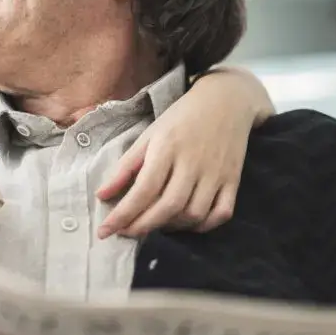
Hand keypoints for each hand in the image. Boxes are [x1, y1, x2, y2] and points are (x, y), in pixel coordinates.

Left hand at [96, 67, 273, 237]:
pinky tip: (184, 223)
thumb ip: (125, 166)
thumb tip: (101, 196)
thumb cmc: (181, 118)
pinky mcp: (233, 180)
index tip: (105, 230)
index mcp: (168, 147)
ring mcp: (216, 173)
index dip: (123, 214)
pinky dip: (202, 226)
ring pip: (193, 213)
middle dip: (142, 226)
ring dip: (170, 227)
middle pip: (168, 206)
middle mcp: (193, 162)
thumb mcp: (149, 135)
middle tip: (125, 233)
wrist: (226, 101)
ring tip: (152, 224)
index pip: (144, 189)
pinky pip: (221, 214)